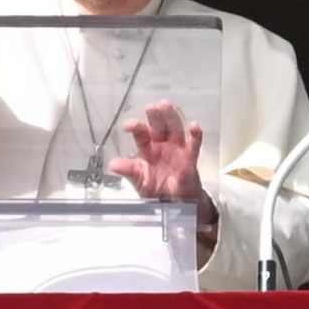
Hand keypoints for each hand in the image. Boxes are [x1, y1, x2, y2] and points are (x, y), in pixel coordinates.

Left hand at [108, 100, 217, 249]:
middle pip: (159, 126)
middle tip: (151, 106)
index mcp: (147, 149)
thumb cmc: (156, 189)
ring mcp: (177, 149)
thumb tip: (113, 164)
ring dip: (171, 117)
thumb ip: (128, 171)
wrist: (175, 203)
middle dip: (155, 115)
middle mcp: (162, 145)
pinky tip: (194, 126)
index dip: (136, 127)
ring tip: (166, 106)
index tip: (129, 125)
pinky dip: (195, 135)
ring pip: (175, 128)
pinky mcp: (190, 158)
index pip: (141, 134)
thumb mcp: (139, 180)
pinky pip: (194, 145)